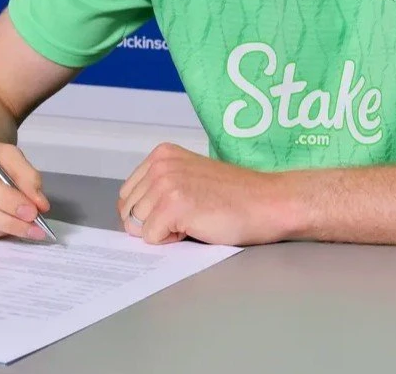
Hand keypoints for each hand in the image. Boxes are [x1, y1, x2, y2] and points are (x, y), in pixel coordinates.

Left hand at [117, 143, 296, 245]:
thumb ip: (159, 188)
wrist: (268, 203)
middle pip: (128, 212)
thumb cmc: (235, 198)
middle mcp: (160, 164)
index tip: (181, 208)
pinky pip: (151, 238)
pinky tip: (197, 226)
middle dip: (153, 223)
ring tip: (195, 218)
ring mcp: (166, 183)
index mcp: (161, 154)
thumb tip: (130, 217)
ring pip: (136, 227)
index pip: (127, 196)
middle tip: (190, 215)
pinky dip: (173, 241)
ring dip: (164, 232)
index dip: (150, 212)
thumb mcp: (188, 178)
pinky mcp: (174, 205)